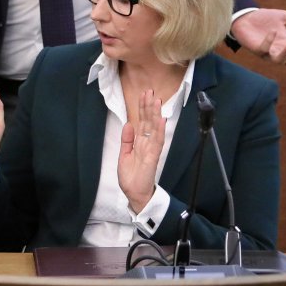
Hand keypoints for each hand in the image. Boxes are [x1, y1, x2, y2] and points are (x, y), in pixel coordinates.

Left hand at [118, 88, 165, 211]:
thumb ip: (127, 140)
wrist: (134, 194)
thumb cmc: (131, 176)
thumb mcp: (124, 154)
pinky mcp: (153, 157)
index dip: (142, 108)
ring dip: (155, 114)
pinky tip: (161, 120)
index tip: (143, 94)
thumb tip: (128, 123)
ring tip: (156, 100)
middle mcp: (147, 144)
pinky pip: (157, 142)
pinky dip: (159, 130)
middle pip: (148, 122)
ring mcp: (151, 150)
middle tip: (150, 91)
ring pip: (154, 128)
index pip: (142, 122)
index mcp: (140, 142)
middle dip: (149, 106)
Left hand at [229, 7, 285, 72]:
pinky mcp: (255, 49)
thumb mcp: (283, 17)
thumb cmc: (264, 18)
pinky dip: (269, 41)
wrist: (244, 16)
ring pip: (278, 60)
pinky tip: (273, 32)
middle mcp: (279, 51)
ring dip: (285, 55)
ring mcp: (267, 52)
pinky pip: (264, 49)